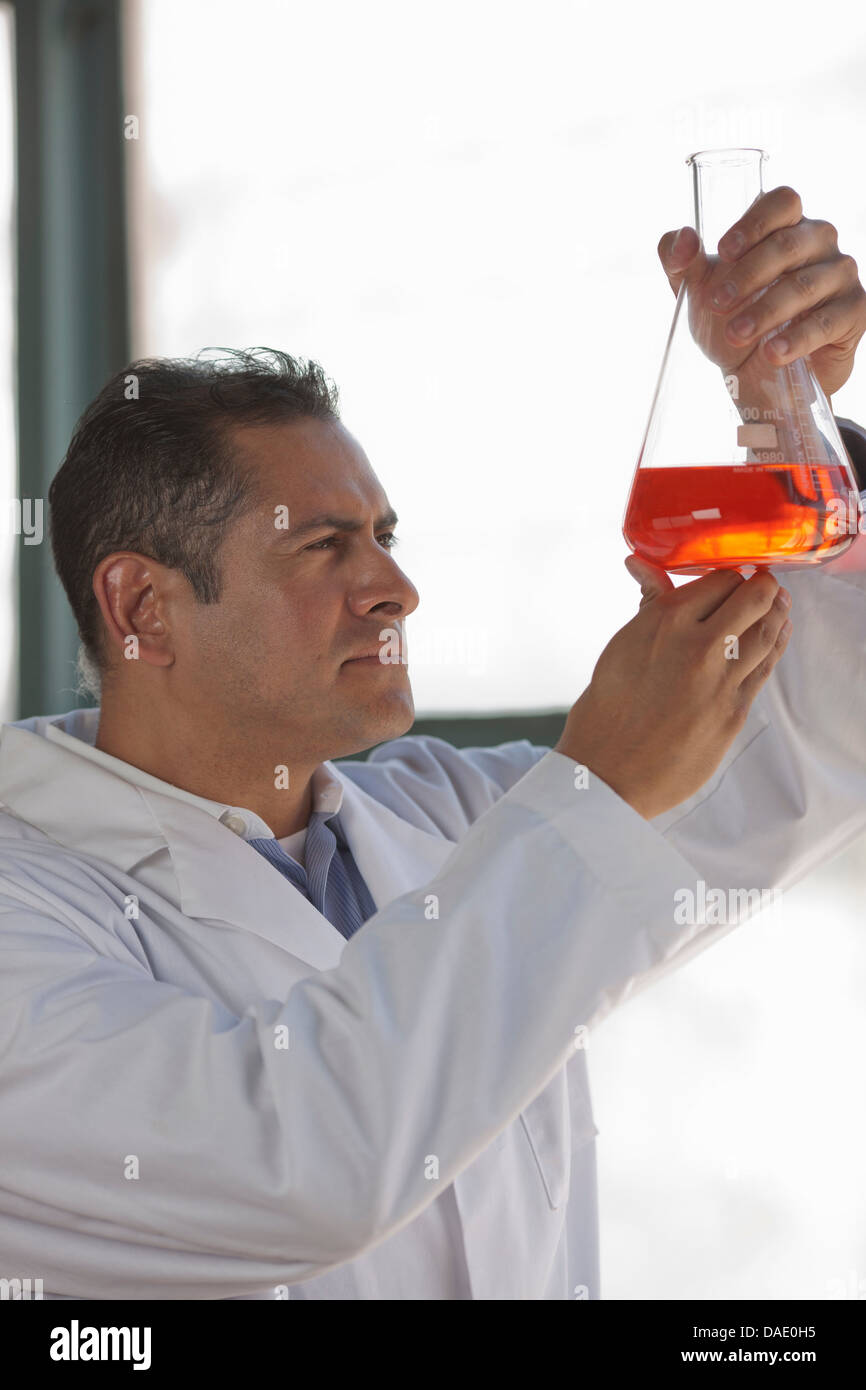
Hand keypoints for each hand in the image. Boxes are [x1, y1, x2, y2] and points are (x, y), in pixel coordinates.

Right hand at [554, 556, 791, 818]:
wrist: (608, 771)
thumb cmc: (607, 708)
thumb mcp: (622, 644)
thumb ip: (648, 604)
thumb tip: (640, 563)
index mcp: (664, 622)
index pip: (720, 579)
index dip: (732, 576)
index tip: (735, 579)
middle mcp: (697, 645)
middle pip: (754, 599)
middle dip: (764, 588)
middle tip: (765, 586)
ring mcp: (720, 681)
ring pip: (767, 633)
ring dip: (776, 614)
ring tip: (777, 606)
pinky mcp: (733, 712)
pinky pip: (764, 670)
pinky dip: (775, 647)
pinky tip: (778, 635)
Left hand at [658, 186, 865, 399]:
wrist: (758, 374)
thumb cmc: (734, 318)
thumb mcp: (699, 292)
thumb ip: (681, 263)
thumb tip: (681, 238)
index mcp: (786, 225)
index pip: (782, 202)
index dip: (754, 222)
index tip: (724, 251)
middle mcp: (819, 242)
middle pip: (789, 244)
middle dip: (748, 275)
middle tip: (716, 304)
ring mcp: (840, 276)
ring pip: (805, 285)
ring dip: (766, 311)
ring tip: (737, 334)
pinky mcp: (853, 313)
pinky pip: (828, 322)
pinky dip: (797, 339)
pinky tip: (773, 353)